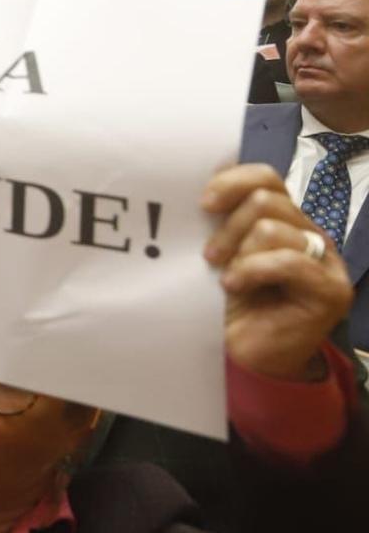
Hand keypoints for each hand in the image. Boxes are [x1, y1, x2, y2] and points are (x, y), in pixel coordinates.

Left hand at [202, 164, 353, 380]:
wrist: (245, 355)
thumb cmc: (228, 302)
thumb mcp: (219, 251)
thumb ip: (221, 218)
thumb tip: (200, 183)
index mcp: (285, 219)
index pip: (266, 177)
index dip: (232, 182)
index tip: (203, 204)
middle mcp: (309, 233)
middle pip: (267, 199)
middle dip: (228, 227)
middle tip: (210, 256)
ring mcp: (326, 261)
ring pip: (274, 228)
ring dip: (239, 253)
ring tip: (227, 279)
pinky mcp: (332, 290)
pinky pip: (289, 261)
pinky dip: (254, 271)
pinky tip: (236, 287)